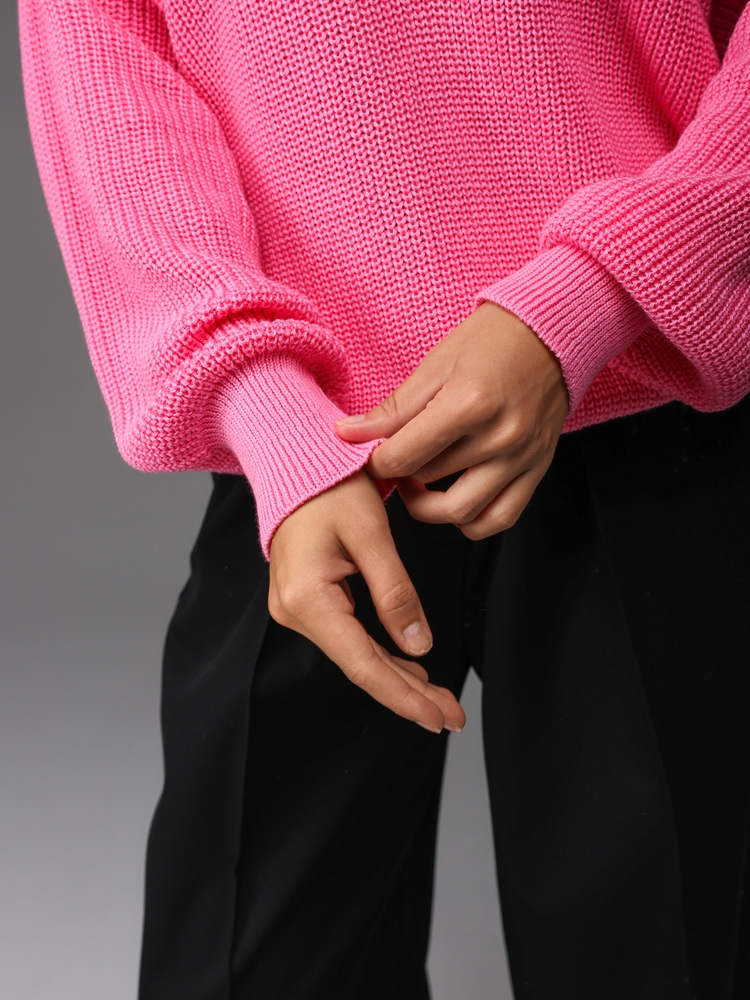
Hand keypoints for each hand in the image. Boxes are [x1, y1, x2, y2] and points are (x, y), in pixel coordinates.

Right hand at [268, 470, 465, 732]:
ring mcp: (297, 609)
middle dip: (409, 695)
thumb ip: (395, 592)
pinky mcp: (307, 602)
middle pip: (361, 667)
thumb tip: (419, 646)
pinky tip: (409, 670)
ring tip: (439, 700)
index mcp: (308, 598)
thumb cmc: (330, 486)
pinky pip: (349, 639)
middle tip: (452, 716)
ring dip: (399, 679)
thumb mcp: (371, 534)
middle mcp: (294, 612)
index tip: (440, 718)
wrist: (295, 462)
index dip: (404, 697)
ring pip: (356, 656)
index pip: (363, 664)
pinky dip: (382, 656)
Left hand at [336, 302, 567, 538]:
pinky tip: (454, 500)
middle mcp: (499, 437)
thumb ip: (393, 408)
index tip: (373, 455)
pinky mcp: (537, 470)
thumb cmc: (491, 341)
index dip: (376, 463)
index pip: (402, 458)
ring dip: (429, 506)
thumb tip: (348, 434)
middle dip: (401, 475)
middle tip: (396, 458)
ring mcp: (521, 458)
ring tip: (421, 482)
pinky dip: (471, 521)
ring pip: (459, 512)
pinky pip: (499, 519)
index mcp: (468, 405)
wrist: (549, 334)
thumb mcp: (435, 365)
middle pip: (426, 482)